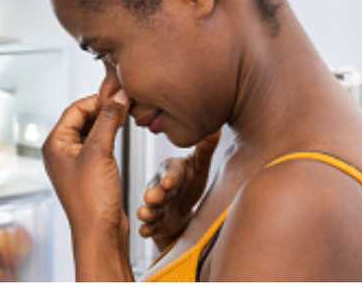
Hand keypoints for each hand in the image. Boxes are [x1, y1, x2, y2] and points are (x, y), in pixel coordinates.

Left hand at [43, 68, 133, 280]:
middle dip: (104, 110)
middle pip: (83, 118)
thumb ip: (108, 121)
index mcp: (55, 144)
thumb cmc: (91, 202)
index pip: (75, 108)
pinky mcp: (90, 172)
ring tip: (126, 116)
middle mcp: (62, 152)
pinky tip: (122, 135)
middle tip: (125, 103)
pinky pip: (99, 145)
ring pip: (92, 131)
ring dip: (108, 122)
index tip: (118, 94)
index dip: (97, 99)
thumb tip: (117, 99)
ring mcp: (76, 163)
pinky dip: (111, 137)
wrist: (100, 234)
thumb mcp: (100, 152)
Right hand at [136, 128, 220, 251]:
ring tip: (145, 215)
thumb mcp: (198, 167)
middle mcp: (158, 187)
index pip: (170, 172)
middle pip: (155, 190)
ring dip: (147, 212)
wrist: (181, 208)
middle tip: (152, 198)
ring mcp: (155, 206)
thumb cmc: (189, 182)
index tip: (170, 183)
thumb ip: (204, 150)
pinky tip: (146, 232)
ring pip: (149, 208)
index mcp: (170, 172)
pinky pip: (148, 226)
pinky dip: (147, 229)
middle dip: (154, 194)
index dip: (170, 177)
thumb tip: (216, 129)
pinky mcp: (154, 223)